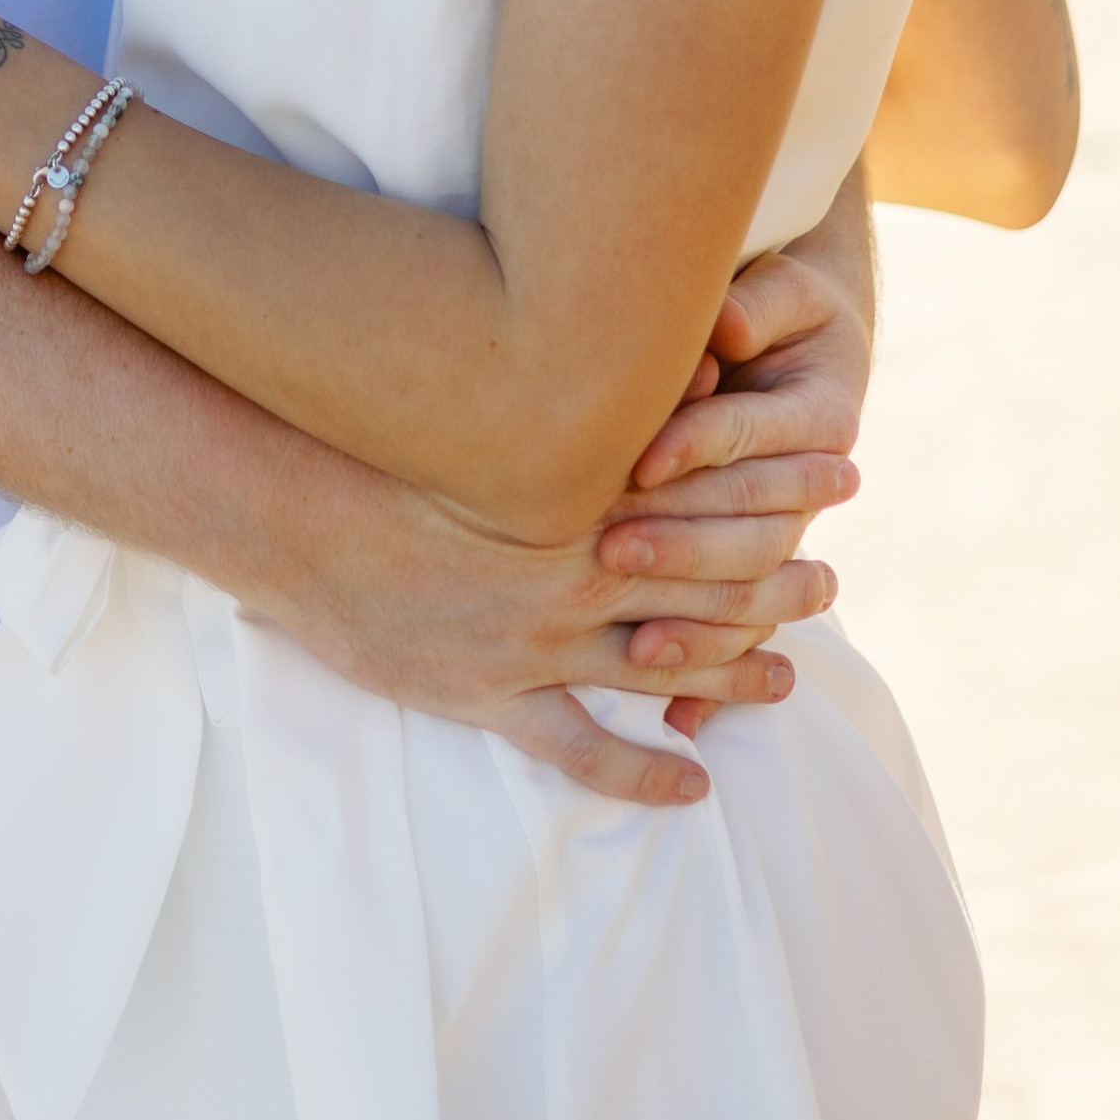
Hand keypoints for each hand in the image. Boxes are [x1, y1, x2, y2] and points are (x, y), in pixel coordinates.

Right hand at [252, 440, 851, 808]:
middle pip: (705, 582)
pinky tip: (694, 780)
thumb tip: (645, 338)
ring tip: (791, 677)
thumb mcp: (485, 399)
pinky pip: (582, 748)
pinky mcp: (489, 695)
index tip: (831, 476)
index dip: (776, 486)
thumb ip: (570, 380)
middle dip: (776, 582)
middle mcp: (572, 572)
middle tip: (832, 581)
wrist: (287, 511)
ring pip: (663, 665)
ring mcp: (535, 641)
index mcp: (576, 494)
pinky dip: (643, 770)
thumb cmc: (379, 443)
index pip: (709, 495)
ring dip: (734, 672)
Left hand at [604, 226, 870, 733]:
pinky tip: (675, 724)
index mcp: (821, 415)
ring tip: (641, 649)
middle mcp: (812, 488)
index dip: (698, 445)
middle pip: (754, 530)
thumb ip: (754, 303)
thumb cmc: (776, 304)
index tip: (641, 459)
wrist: (797, 341)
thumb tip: (727, 325)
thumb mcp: (779, 287)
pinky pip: (742, 639)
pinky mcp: (756, 573)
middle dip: (685, 544)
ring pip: (753, 596)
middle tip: (614, 551)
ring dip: (700, 625)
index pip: (753, 435)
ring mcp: (785, 538)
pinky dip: (712, 681)